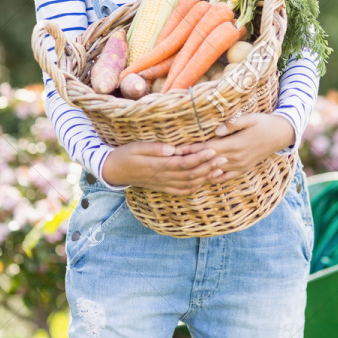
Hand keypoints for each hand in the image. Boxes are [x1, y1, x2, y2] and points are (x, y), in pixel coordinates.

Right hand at [101, 140, 228, 194]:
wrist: (113, 171)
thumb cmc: (124, 155)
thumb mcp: (136, 147)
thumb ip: (154, 148)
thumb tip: (172, 149)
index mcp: (159, 165)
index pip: (184, 163)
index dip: (200, 158)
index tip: (213, 150)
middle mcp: (163, 177)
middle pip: (191, 174)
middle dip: (209, 167)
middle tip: (224, 158)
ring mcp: (163, 184)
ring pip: (189, 183)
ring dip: (206, 177)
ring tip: (220, 169)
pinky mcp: (162, 187)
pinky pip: (181, 191)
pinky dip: (194, 188)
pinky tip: (203, 182)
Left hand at [174, 113, 295, 182]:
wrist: (280, 135)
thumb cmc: (263, 123)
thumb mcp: (250, 118)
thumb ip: (233, 124)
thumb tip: (217, 130)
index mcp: (235, 144)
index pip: (208, 148)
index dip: (191, 149)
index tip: (177, 150)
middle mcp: (236, 158)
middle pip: (207, 161)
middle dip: (189, 161)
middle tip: (172, 162)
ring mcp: (239, 166)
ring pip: (214, 172)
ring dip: (198, 171)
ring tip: (182, 172)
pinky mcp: (242, 169)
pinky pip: (225, 178)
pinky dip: (212, 179)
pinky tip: (202, 179)